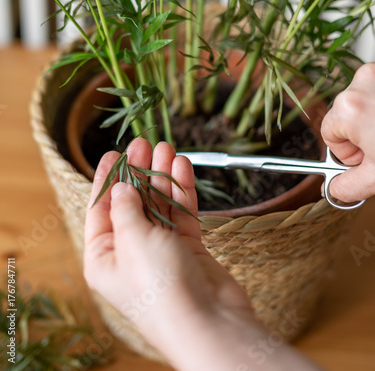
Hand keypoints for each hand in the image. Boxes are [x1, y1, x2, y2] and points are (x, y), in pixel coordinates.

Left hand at [84, 139, 322, 370]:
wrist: (208, 321)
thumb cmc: (160, 287)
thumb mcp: (132, 240)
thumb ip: (126, 208)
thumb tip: (122, 187)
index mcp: (103, 256)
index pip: (100, 208)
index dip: (107, 178)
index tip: (114, 152)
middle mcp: (130, 252)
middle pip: (132, 202)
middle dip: (138, 172)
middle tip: (144, 143)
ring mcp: (160, 250)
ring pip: (159, 204)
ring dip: (162, 176)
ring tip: (166, 147)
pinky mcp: (187, 248)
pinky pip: (181, 213)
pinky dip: (182, 190)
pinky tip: (182, 166)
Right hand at [321, 63, 374, 202]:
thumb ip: (348, 187)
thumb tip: (332, 190)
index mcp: (349, 109)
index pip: (329, 133)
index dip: (350, 151)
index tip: (370, 154)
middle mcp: (360, 82)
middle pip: (345, 116)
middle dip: (363, 133)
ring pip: (363, 101)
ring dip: (374, 118)